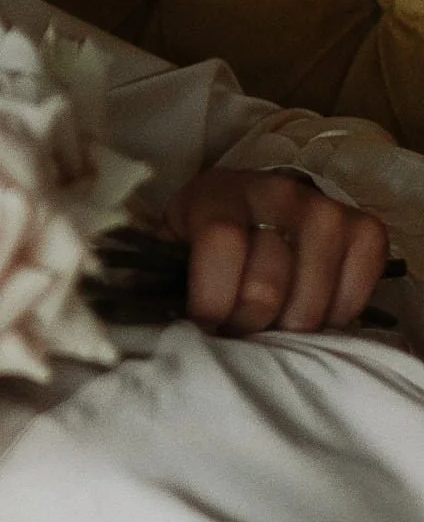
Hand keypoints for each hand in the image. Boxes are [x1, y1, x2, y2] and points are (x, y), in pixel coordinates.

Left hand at [161, 165, 388, 334]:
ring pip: (310, 302)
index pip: (221, 243)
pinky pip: (354, 296)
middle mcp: (277, 193)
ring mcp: (326, 210)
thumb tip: (155, 327)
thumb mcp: (173, 247)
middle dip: (246, 325)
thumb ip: (160, 279)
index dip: (211, 299)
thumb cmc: (206, 239)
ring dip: (287, 328)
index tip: (204, 327)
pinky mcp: (365, 230)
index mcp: (218, 194)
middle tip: (238, 326)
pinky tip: (309, 307)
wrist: (256, 208)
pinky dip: (332, 318)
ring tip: (270, 320)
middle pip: (266, 286)